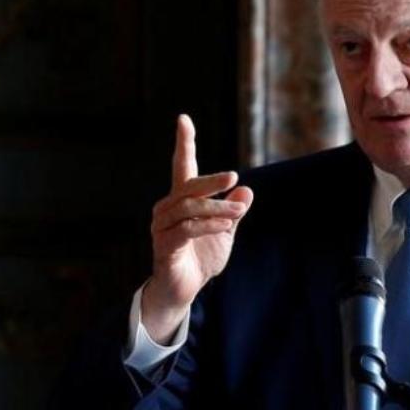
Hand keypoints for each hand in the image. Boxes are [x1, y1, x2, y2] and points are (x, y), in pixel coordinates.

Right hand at [142, 114, 252, 341]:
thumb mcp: (225, 232)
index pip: (182, 166)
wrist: (183, 290)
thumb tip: (247, 190)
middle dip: (212, 181)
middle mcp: (167, 209)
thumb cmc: (201, 258)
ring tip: (238, 212)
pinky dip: (208, 225)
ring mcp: (162, 227)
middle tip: (234, 176)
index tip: (183, 119)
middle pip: (188, 185)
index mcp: (182, 200)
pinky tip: (225, 226)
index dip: (184, 143)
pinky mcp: (164, 245)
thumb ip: (233, 212)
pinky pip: (187, 229)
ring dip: (217, 208)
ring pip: (189, 208)